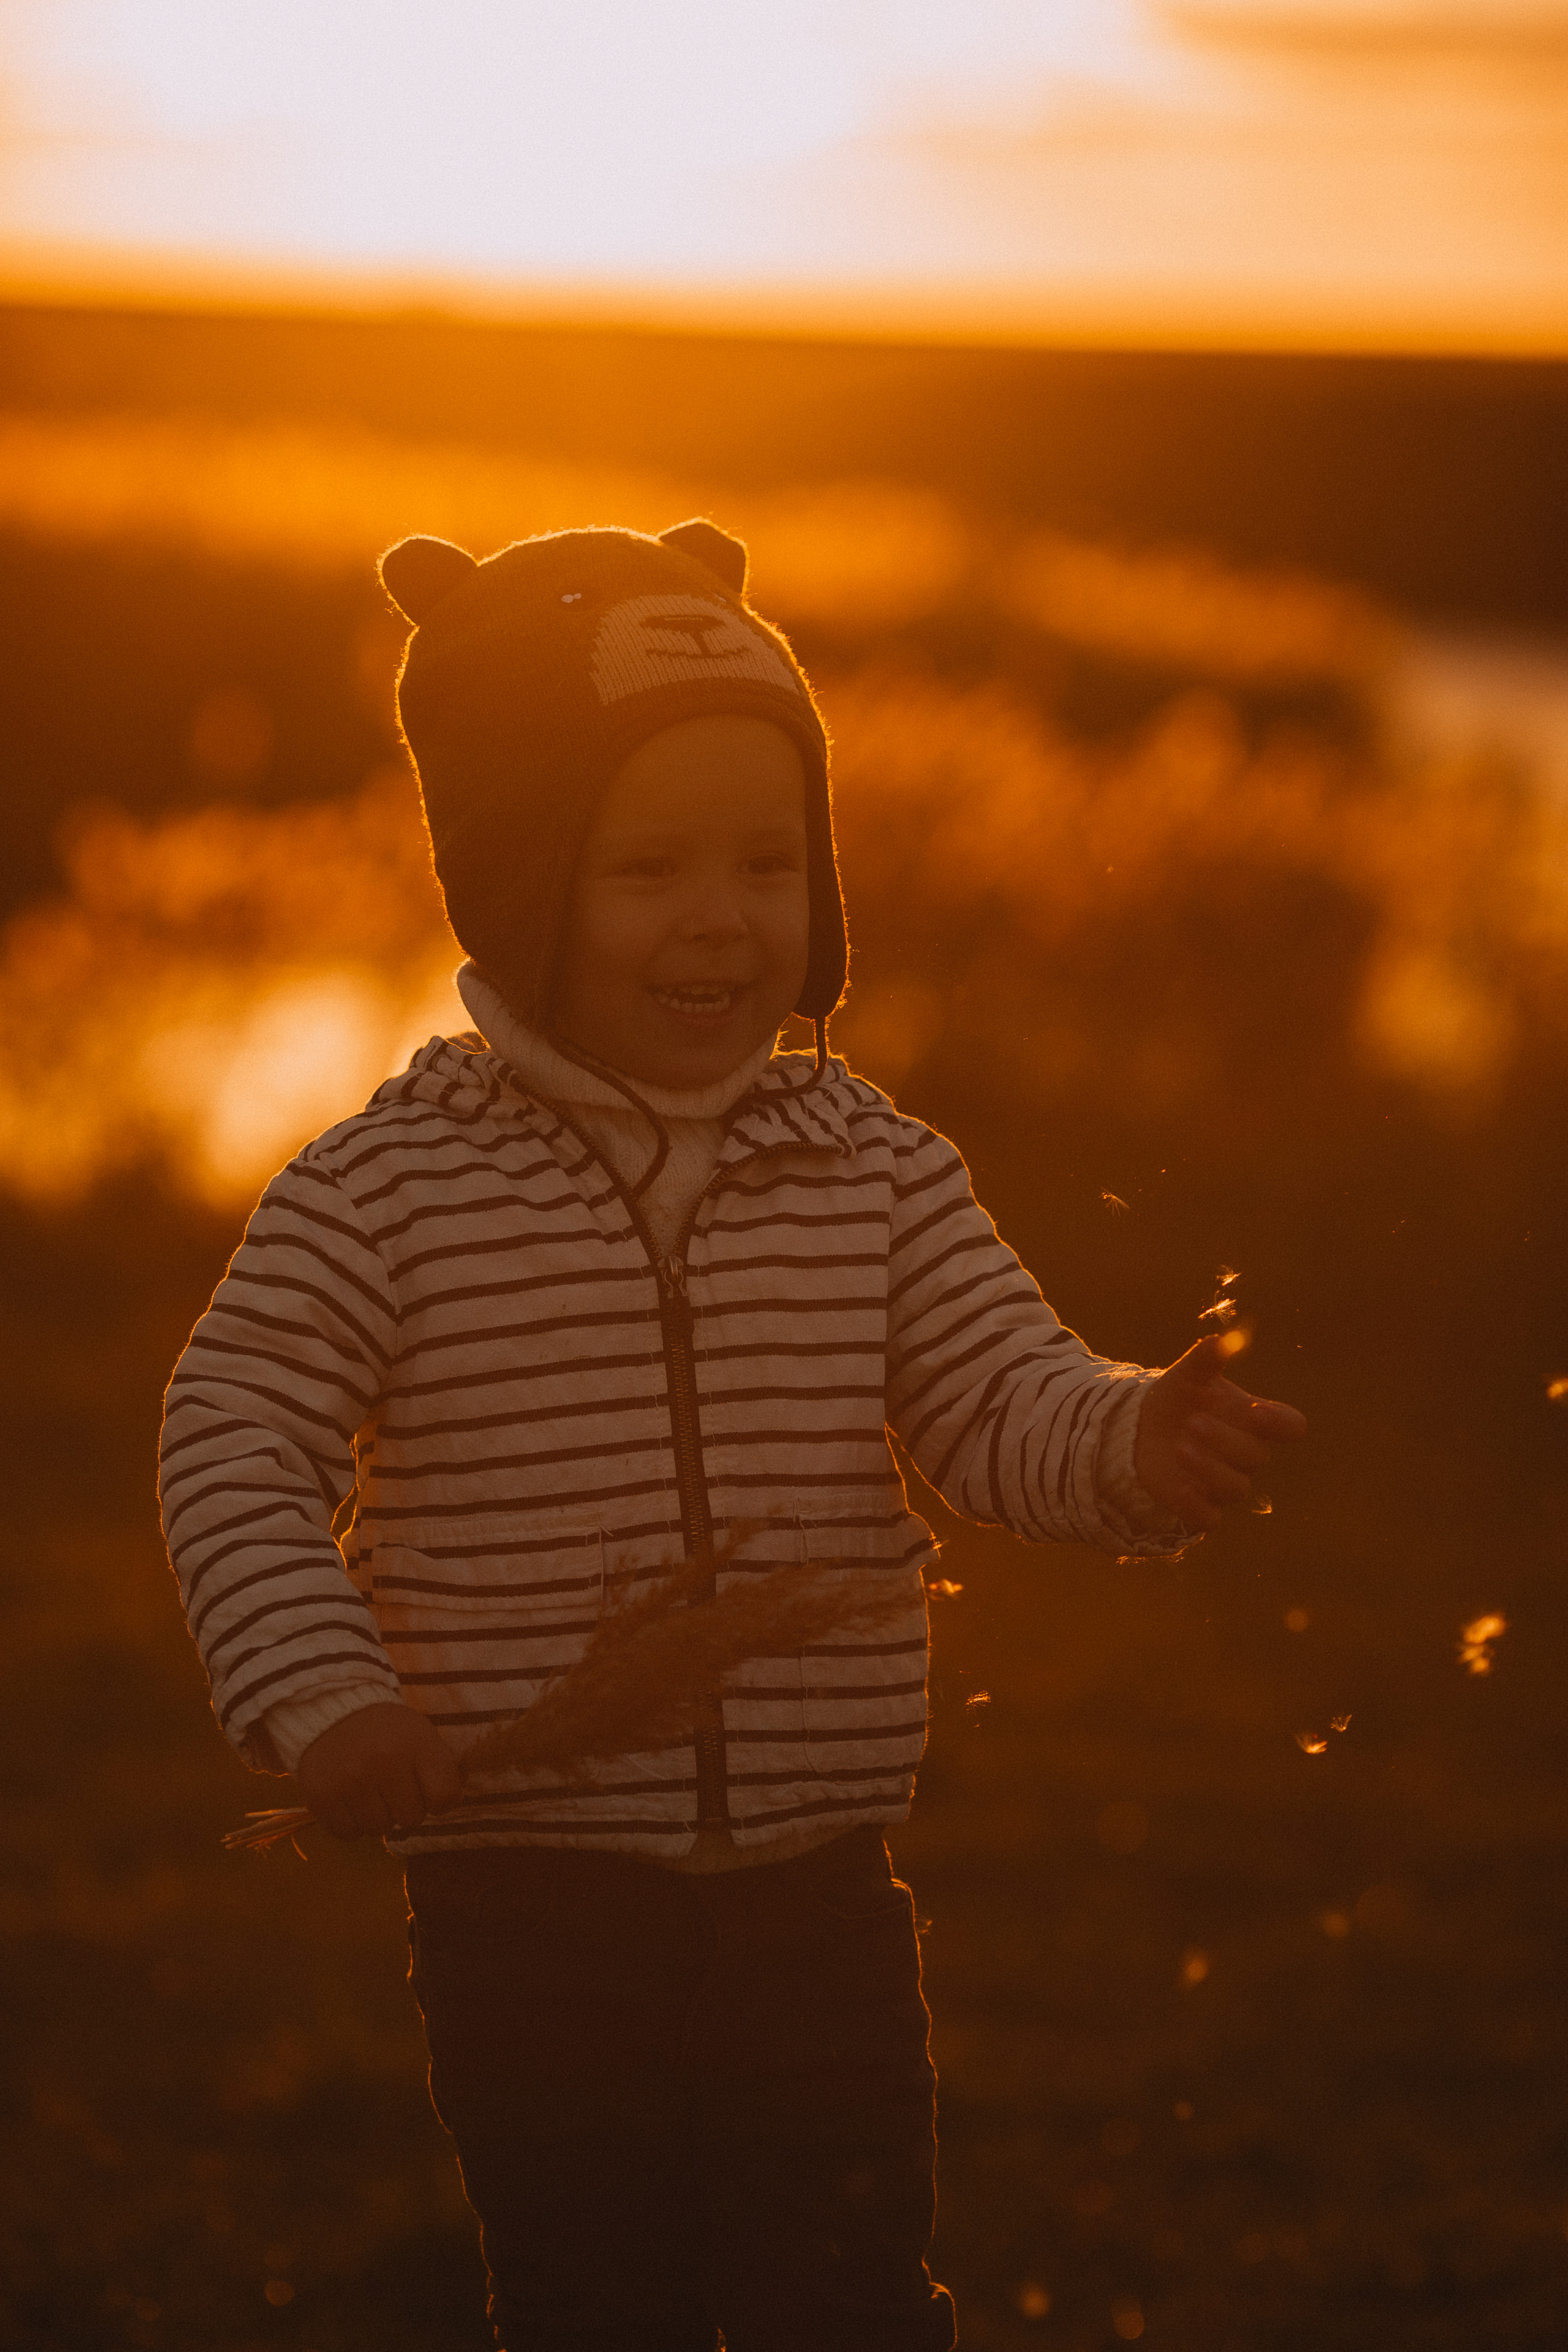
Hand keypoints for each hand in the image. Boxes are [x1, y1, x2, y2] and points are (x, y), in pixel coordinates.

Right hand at [295, 1701, 461, 1838]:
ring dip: (377, 1816)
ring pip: (379, 1830)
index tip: (427, 1790)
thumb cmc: (386, 1729)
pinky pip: (348, 1833)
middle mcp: (384, 1762)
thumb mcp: (421, 1734)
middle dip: (405, 1807)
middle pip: (411, 1819)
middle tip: (393, 1787)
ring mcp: (350, 1781)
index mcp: (416, 1743)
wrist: (333, 1709)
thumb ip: (440, 1768)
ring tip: (370, 1790)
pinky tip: (350, 1799)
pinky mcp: (321, 1796)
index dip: (438, 1800)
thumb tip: (449, 1804)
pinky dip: (351, 1823)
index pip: (444, 1796)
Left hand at [1135, 1334, 1306, 1533]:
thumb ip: (1204, 1360)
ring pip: (1236, 1489)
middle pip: (1256, 1457)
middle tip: (1192, 1423)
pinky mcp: (1200, 1505)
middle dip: (1225, 1440)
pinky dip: (1196, 1506)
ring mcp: (1225, 1482)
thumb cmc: (1179, 1398)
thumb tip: (1220, 1340)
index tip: (1256, 1412)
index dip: (1281, 1424)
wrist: (1143, 1428)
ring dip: (1209, 1469)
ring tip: (1180, 1447)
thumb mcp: (1188, 1376)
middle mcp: (1247, 1454)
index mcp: (1255, 1419)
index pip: (1291, 1426)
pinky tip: (1178, 1488)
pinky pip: (1209, 1519)